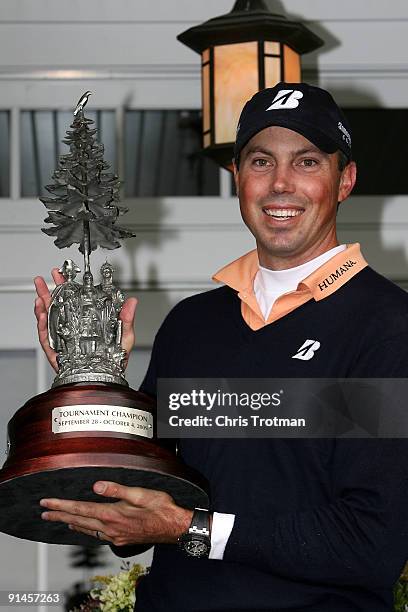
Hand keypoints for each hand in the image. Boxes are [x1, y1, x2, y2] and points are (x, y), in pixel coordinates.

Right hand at [33, 270, 136, 370]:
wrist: (108, 380)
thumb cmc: (115, 359)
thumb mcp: (124, 336)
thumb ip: (126, 318)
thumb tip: (132, 302)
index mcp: (86, 321)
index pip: (74, 300)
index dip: (67, 286)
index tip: (62, 275)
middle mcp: (73, 328)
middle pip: (57, 307)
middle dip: (49, 292)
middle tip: (43, 280)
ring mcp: (64, 339)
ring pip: (49, 320)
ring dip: (43, 307)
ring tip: (40, 296)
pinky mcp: (57, 351)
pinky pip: (46, 337)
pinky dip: (42, 326)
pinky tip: (42, 315)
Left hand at [40, 481, 192, 545]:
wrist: (174, 527)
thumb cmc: (161, 508)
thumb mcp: (141, 493)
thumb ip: (117, 489)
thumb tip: (96, 486)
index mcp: (113, 514)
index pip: (80, 509)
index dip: (61, 506)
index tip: (46, 503)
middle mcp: (110, 528)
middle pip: (79, 521)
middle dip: (59, 516)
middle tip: (44, 513)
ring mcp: (115, 536)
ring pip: (86, 529)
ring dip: (70, 523)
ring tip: (58, 520)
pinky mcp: (121, 539)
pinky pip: (96, 535)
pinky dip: (85, 530)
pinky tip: (83, 528)